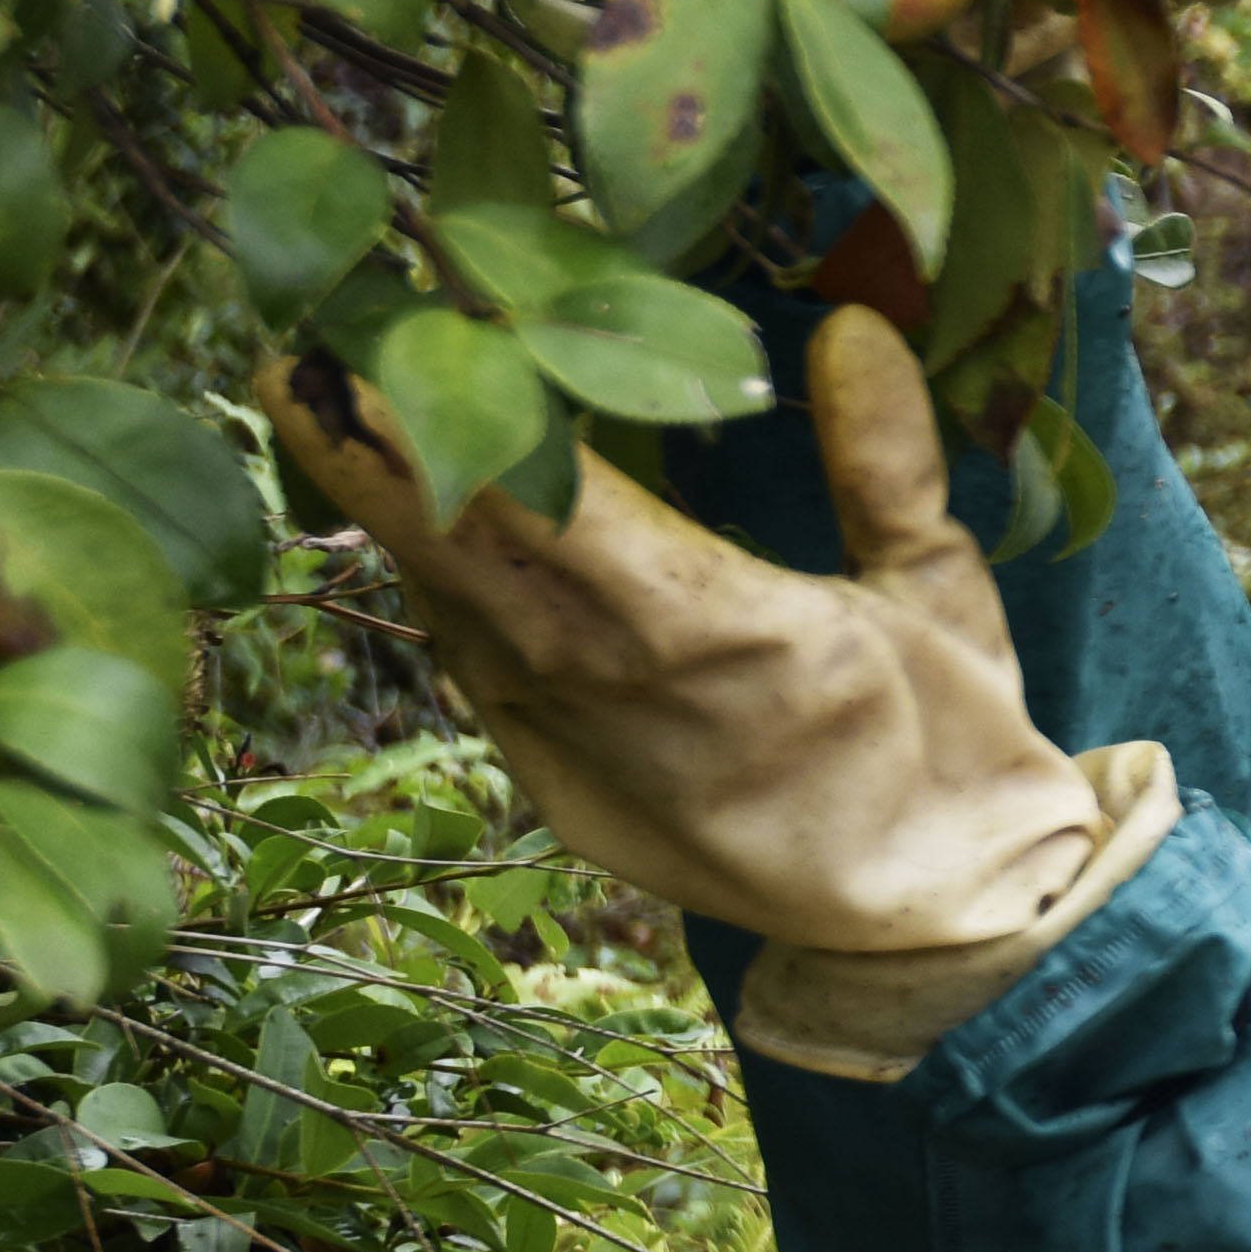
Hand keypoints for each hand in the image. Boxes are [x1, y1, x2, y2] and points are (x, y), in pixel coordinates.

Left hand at [266, 309, 1168, 1068]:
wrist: (937, 925)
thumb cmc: (955, 746)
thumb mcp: (943, 591)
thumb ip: (885, 459)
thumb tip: (853, 326)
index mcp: (735, 637)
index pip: (553, 513)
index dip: (449, 433)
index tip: (368, 343)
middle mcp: (629, 695)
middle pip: (460, 558)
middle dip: (367, 454)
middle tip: (295, 349)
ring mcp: (578, 753)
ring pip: (452, 613)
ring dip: (390, 515)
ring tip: (333, 410)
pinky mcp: (558, 794)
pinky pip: (478, 673)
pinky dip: (443, 593)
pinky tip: (415, 527)